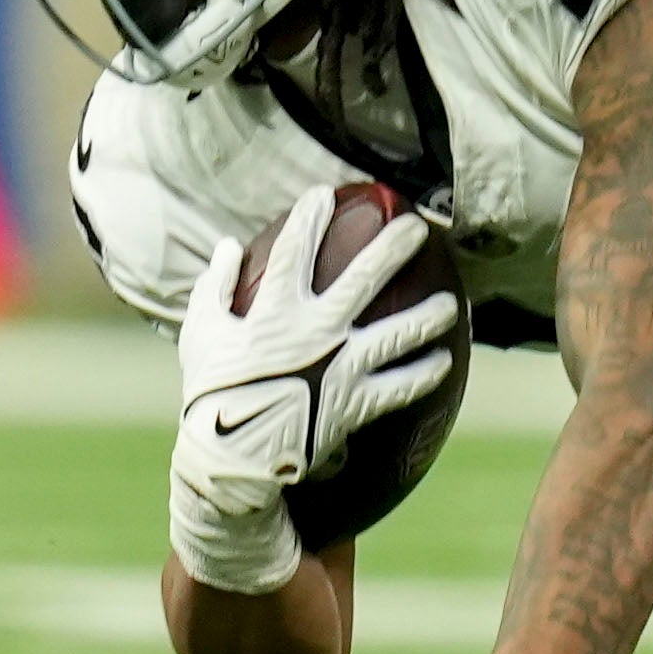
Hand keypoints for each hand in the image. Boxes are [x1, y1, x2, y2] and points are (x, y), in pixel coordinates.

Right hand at [169, 186, 457, 589]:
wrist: (232, 460)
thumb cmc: (213, 394)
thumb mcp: (201, 335)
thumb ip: (215, 288)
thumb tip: (229, 246)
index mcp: (275, 311)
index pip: (295, 250)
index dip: (309, 216)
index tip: (325, 193)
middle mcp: (317, 332)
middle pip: (364, 279)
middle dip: (394, 248)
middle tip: (419, 229)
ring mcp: (342, 366)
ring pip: (398, 333)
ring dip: (429, 316)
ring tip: (451, 303)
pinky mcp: (357, 402)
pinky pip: (401, 386)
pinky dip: (423, 374)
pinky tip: (444, 362)